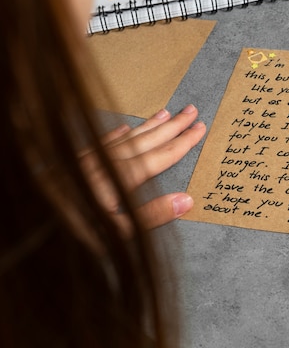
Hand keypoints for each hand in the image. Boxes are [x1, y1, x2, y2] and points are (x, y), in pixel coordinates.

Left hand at [80, 104, 205, 228]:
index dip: (182, 143)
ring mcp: (87, 161)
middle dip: (171, 127)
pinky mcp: (70, 164)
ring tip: (167, 113)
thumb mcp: (116, 236)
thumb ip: (151, 216)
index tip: (200, 129)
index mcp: (120, 180)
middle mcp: (106, 164)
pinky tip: (124, 128)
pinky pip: (99, 142)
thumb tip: (186, 200)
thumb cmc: (71, 236)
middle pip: (145, 141)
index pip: (160, 157)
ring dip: (148, 126)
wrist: (28, 224)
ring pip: (125, 138)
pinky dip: (115, 135)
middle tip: (191, 111)